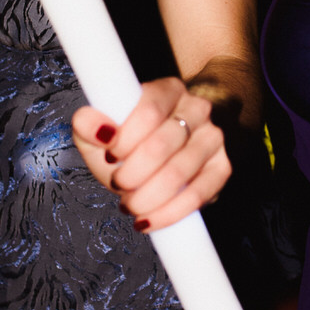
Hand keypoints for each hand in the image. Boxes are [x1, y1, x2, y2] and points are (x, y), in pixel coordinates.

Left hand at [71, 77, 231, 231]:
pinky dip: (169, 213)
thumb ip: (88, 124)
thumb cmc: (126, 143)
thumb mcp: (99, 130)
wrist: (158, 158)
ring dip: (147, 197)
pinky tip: (148, 219)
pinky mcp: (222, 168)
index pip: (150, 110)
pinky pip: (199, 194)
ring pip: (179, 172)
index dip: (126, 139)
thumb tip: (99, 130)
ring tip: (130, 203)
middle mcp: (196, 108)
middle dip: (133, 173)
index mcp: (167, 90)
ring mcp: (212, 138)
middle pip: (163, 144)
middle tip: (118, 183)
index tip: (110, 156)